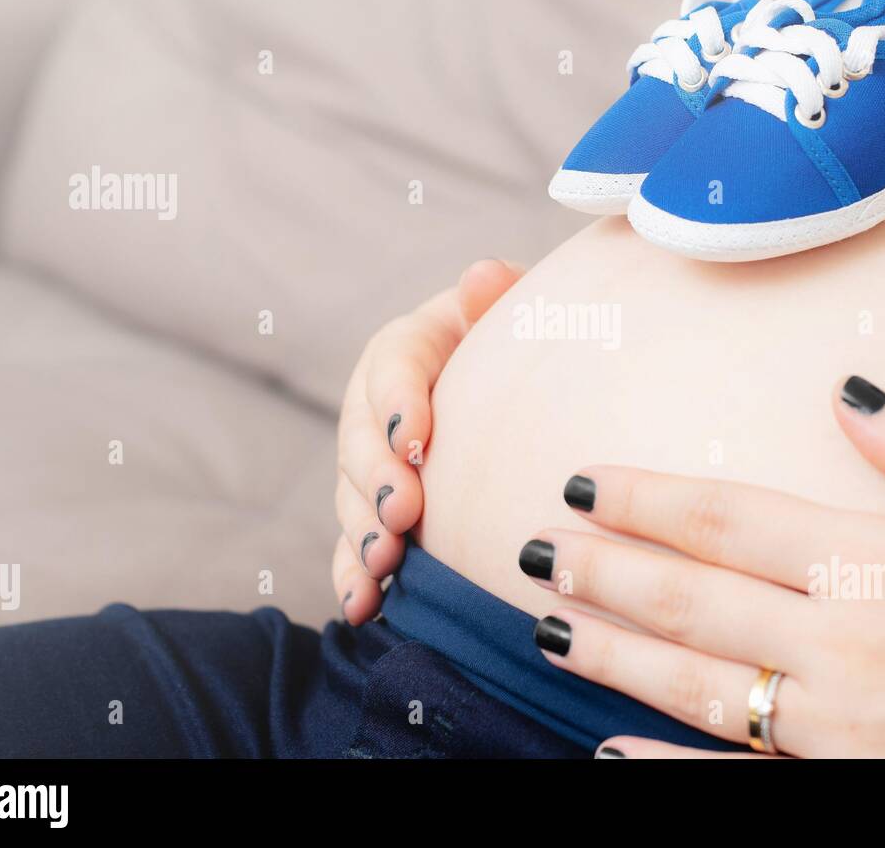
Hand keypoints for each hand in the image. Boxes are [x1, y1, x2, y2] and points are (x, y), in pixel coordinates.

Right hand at [334, 259, 522, 622]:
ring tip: (384, 561)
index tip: (415, 435)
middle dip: (376, 477)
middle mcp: (381, 404)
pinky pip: (357, 542)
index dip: (396, 400)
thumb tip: (482, 278)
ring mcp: (377, 461)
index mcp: (414, 346)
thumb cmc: (529, 341)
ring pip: (353, 495)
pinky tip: (362, 606)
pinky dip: (354, 575)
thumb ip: (503, 297)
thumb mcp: (524, 310)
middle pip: (360, 437)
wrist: (531, 381)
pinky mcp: (381, 509)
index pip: (392, 364)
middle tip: (405, 510)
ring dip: (362, 531)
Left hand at [520, 376, 884, 756]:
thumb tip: (848, 392)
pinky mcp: (856, 794)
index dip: (645, 496)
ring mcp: (844, 736)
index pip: (729, 519)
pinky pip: (737, 785)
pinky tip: (608, 750)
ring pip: (696, 690)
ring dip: (610, 658)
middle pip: (690, 602)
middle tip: (529, 548)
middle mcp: (847, 652)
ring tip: (543, 630)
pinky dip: (664, 768)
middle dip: (601, 572)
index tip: (582, 478)